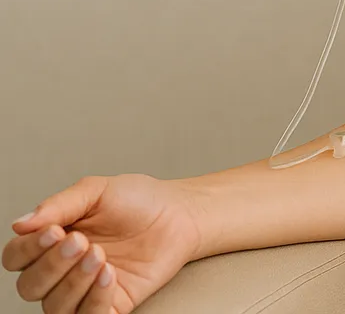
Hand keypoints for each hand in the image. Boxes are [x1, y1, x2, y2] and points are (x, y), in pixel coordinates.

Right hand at [4, 173, 204, 313]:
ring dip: (74, 282)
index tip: (55, 231)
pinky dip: (95, 301)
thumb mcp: (97, 192)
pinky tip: (110, 275)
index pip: (15, 257)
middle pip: (29, 286)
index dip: (28, 249)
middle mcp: (61, 270)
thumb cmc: (138, 201)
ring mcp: (83, 290)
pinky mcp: (110, 305)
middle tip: (82, 242)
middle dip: (52, 266)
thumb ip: (59, 205)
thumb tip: (20, 223)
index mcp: (50, 242)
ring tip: (100, 256)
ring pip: (54, 306)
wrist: (179, 214)